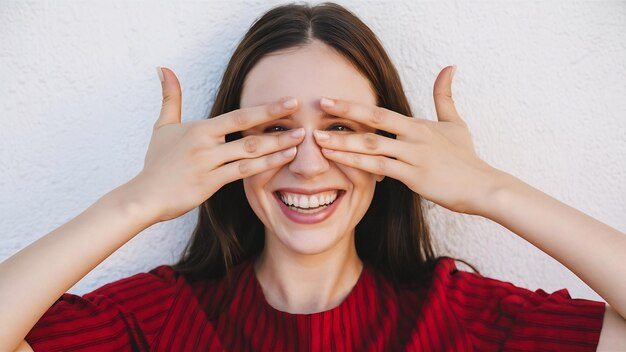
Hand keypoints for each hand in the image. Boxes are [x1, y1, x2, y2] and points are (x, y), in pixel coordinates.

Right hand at [133, 67, 304, 221]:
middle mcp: (206, 144)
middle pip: (247, 131)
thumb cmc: (157, 162)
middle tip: (302, 114)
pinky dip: (264, 166)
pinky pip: (242, 174)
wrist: (145, 195)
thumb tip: (163, 68)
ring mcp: (209, 164)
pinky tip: (282, 160)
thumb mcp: (163, 126)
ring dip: (276, 146)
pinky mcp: (210, 184)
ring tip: (300, 139)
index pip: (238, 115)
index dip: (265, 108)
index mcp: (200, 129)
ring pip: (249, 153)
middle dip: (276, 122)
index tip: (288, 101)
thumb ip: (170, 97)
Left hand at [313, 66, 497, 214]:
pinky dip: (359, 164)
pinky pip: (381, 168)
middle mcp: (413, 136)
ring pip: (372, 146)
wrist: (482, 185)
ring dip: (344, 143)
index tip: (329, 101)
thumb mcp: (455, 122)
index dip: (353, 105)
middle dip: (344, 113)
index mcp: (417, 125)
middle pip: (373, 121)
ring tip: (319, 141)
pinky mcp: (414, 176)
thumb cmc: (465, 157)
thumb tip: (449, 67)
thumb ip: (444, 95)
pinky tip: (341, 163)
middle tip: (319, 107)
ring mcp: (413, 156)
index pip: (379, 111)